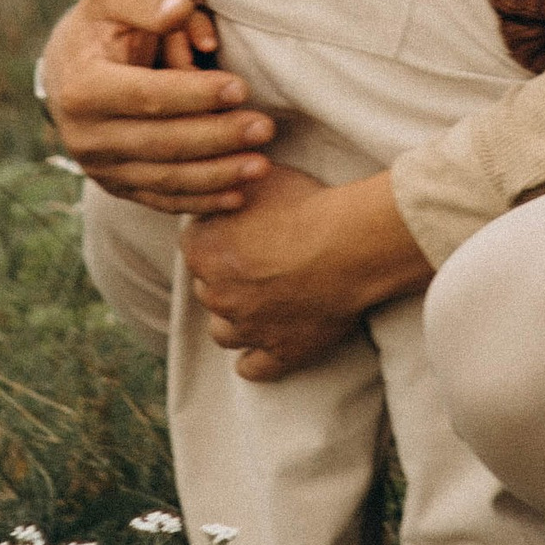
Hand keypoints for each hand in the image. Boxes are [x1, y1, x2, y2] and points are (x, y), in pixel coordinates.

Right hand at [39, 0, 276, 214]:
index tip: (240, 87)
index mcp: (82, 87)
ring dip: (217, 176)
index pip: (146, 96)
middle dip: (217, 137)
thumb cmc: (99, 23)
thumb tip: (181, 12)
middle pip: (161, 142)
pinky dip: (201, 201)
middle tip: (264, 127)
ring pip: (165, 179)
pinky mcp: (116, 185)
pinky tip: (239, 196)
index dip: (194, 94)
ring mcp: (100, 166)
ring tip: (262, 164)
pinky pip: (161, 199)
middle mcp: (85, 135)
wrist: (66, 68)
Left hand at [180, 164, 431, 377]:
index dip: (216, 234)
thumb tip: (220, 183)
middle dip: (225, 276)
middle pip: (207, 288)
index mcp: (203, 251)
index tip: (239, 228)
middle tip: (257, 259)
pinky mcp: (280, 353)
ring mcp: (247, 329)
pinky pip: (253, 367)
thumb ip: (228, 185)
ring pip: (223, 331)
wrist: (351, 244)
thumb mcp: (259, 177)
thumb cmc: (306, 204)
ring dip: (235, 317)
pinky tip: (261, 345)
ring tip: (258, 301)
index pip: (193, 245)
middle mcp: (217, 295)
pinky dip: (254, 358)